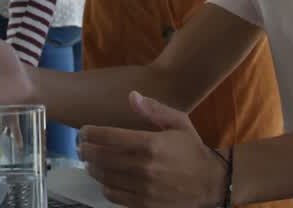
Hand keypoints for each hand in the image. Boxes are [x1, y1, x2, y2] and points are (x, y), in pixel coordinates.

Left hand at [79, 92, 225, 207]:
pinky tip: (106, 179)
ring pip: (105, 178)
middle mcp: (144, 167)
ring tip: (91, 162)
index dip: (91, 133)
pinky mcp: (144, 205)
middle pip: (102, 158)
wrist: (211, 182)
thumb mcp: (179, 122)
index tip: (83, 131)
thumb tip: (132, 96)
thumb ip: (154, 109)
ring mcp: (143, 189)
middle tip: (81, 147)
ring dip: (93, 168)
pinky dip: (105, 186)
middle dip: (86, 151)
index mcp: (151, 144)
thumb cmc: (192, 149)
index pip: (109, 137)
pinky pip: (114, 196)